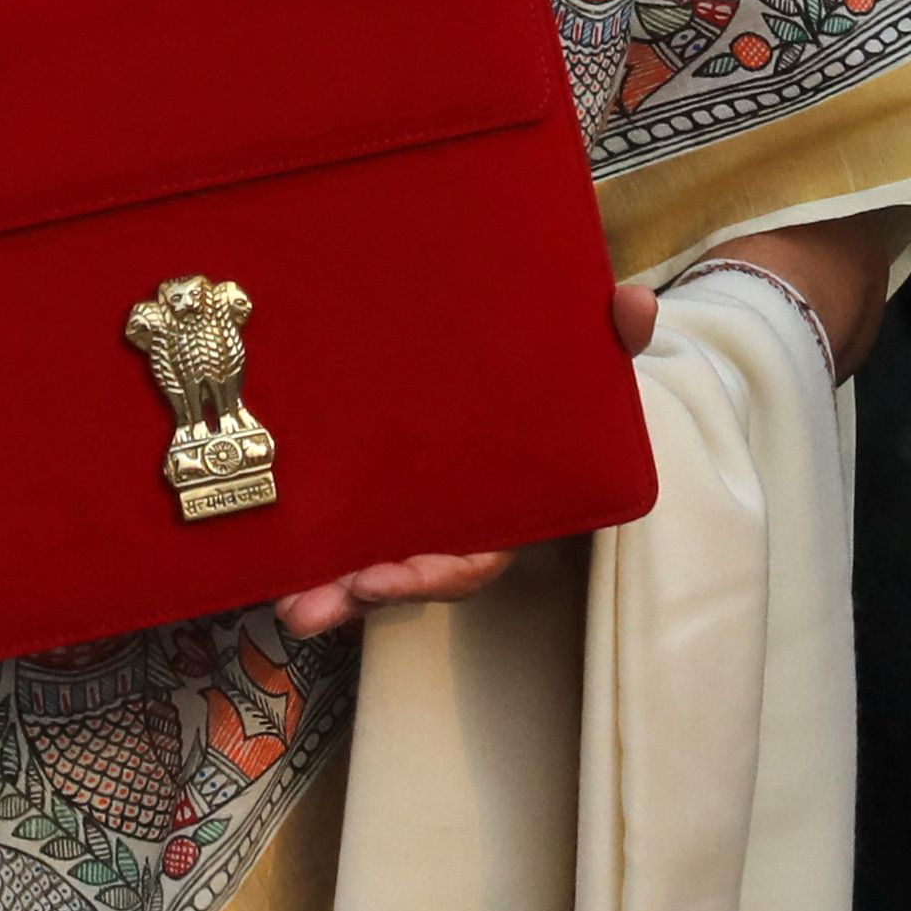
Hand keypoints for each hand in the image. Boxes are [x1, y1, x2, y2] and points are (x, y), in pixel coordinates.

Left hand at [276, 278, 671, 636]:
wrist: (522, 359)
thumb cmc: (553, 373)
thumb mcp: (585, 356)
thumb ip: (616, 336)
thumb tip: (637, 303)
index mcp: (507, 503)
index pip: (475, 557)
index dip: (435, 573)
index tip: (386, 578)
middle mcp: (455, 520)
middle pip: (408, 573)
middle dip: (358, 594)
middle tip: (308, 607)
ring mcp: (411, 510)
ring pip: (367, 563)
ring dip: (325, 591)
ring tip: (285, 604)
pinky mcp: (372, 489)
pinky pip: (343, 532)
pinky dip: (313, 554)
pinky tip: (272, 569)